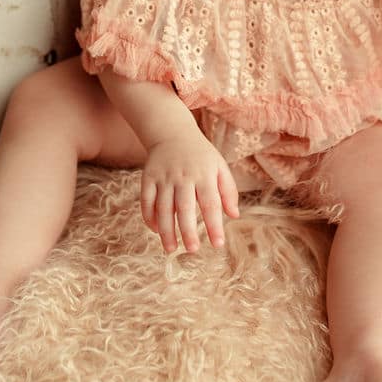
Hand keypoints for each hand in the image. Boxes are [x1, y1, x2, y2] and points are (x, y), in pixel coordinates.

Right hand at [141, 132, 239, 252]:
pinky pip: (146, 201)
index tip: (218, 244)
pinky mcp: (148, 177)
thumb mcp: (219, 167)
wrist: (172, 132)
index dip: (214, 225)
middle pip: (184, 208)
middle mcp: (183, 176)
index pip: (210, 204)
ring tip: (171, 249)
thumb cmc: (201, 155)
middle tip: (192, 250)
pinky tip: (155, 230)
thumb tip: (234, 216)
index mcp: (204, 175)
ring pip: (163, 207)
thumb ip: (228, 191)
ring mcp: (164, 177)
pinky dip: (149, 217)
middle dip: (188, 231)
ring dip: (166, 230)